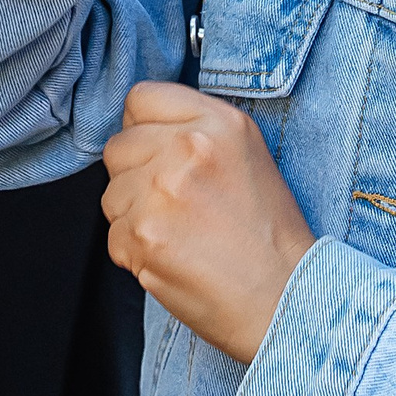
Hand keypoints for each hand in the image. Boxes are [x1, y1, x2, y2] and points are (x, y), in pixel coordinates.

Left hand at [102, 82, 316, 363]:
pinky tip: (174, 258)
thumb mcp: (248, 153)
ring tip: (180, 234)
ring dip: (134, 216)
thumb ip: (194, 129)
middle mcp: (187, 148)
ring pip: (111, 194)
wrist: (284, 296)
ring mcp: (161, 192)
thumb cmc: (269, 233)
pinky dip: (136, 252)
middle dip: (135, 175)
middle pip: (118, 146)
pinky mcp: (142, 237)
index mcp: (218, 121)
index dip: (145, 130)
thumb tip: (139, 126)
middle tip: (176, 205)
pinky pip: (113, 236)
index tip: (161, 155)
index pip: (140, 98)